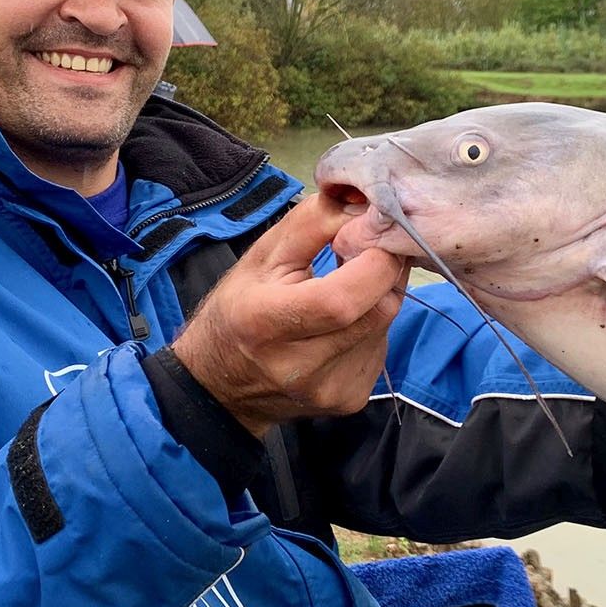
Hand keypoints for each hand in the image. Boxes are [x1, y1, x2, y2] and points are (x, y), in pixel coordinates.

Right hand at [171, 195, 408, 437]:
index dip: (373, 262)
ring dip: (376, 299)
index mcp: (265, 323)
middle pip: (378, 311)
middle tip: (368, 254)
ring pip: (384, 328)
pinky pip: (379, 349)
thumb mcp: (261, 255)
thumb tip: (366, 205)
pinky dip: (371, 327)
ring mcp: (327, 390)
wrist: (221, 384)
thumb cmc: (239, 308)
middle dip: (384, 273)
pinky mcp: (348, 400)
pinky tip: (343, 325)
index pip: (342, 299)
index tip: (374, 234)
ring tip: (345, 291)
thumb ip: (313, 223)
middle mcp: (299, 367)